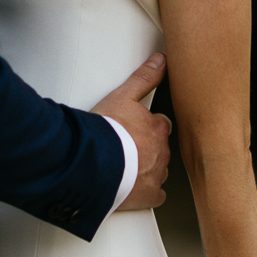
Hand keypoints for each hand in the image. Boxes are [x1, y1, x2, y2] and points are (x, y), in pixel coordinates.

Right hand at [93, 54, 170, 212]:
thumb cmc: (105, 131)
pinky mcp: (149, 195)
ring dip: (146, 167)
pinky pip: (155, 194)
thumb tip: (161, 60)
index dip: (147, 126)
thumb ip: (143, 78)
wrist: (93, 165)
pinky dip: (145, 191)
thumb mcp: (122, 96)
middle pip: (159, 147)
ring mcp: (157, 175)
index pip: (160, 124)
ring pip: (158, 169)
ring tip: (124, 166)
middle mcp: (162, 151)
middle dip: (146, 147)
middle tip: (126, 147)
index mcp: (158, 128)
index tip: (134, 128)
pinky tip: (131, 186)